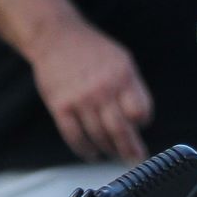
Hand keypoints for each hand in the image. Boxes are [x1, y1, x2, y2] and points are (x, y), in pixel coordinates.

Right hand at [28, 17, 152, 162]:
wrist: (54, 37)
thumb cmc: (90, 49)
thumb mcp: (122, 59)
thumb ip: (132, 86)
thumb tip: (139, 118)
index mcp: (122, 77)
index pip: (140, 112)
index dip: (142, 122)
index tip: (139, 127)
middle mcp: (102, 90)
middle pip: (121, 129)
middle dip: (130, 149)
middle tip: (135, 159)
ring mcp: (80, 99)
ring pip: (99, 135)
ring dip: (108, 150)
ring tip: (112, 155)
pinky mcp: (60, 106)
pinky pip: (74, 135)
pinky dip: (84, 149)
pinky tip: (91, 153)